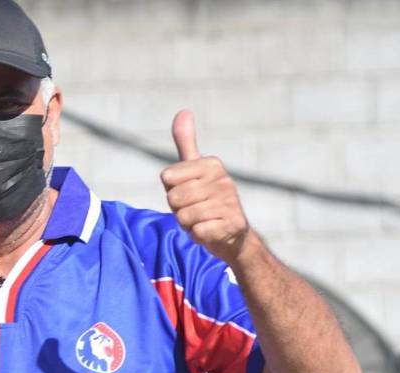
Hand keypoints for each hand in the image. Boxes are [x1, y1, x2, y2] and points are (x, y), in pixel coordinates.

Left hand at [160, 109, 249, 265]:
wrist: (232, 234)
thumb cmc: (207, 200)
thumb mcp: (195, 170)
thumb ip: (186, 143)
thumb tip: (183, 111)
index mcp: (212, 164)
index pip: (167, 177)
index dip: (172, 190)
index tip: (188, 193)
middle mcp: (224, 180)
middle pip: (173, 198)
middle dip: (178, 209)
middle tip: (195, 210)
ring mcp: (230, 202)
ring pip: (183, 216)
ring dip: (188, 224)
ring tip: (203, 220)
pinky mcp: (232, 224)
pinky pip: (197, 231)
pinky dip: (198, 236)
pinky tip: (210, 231)